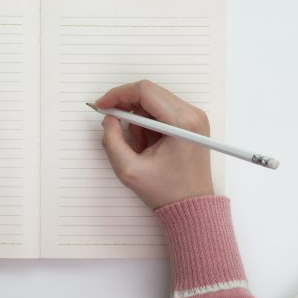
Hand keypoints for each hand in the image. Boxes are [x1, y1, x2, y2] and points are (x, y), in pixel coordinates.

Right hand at [96, 80, 213, 208]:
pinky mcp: (191, 123)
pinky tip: (149, 145)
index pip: (145, 91)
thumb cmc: (167, 192)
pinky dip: (149, 124)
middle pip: (150, 93)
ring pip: (154, 102)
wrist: (191, 206)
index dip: (118, 95)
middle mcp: (192, 115)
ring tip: (139, 146)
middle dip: (127, 107)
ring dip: (138, 119)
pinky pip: (162, 111)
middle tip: (113, 123)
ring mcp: (194, 118)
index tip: (103, 105)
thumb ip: (112, 141)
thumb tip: (109, 119)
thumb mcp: (129, 170)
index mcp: (181, 123)